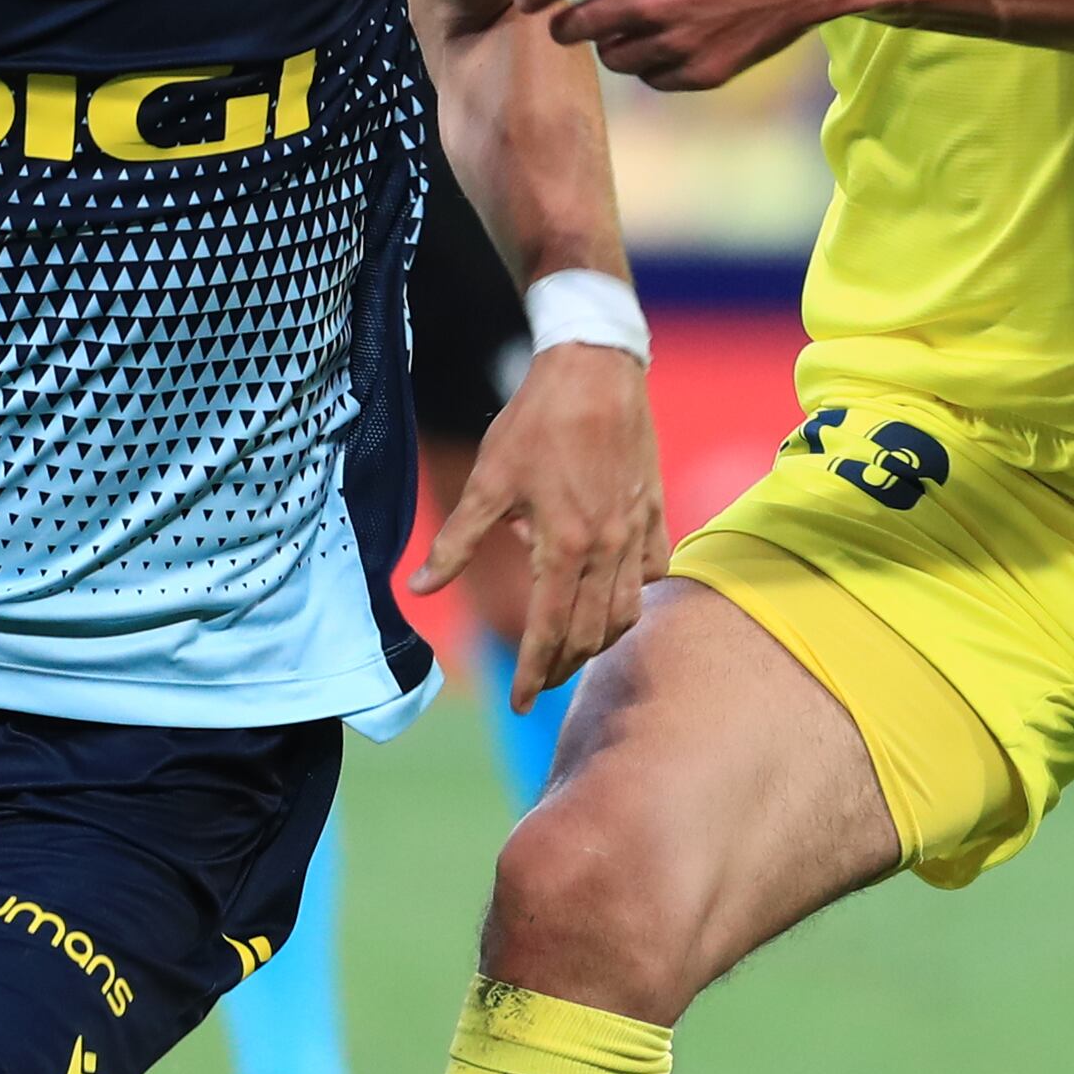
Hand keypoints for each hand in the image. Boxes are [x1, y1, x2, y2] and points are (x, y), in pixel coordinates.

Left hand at [416, 341, 660, 707]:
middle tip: (537, 684)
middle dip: (562, 666)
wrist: (594, 370)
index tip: (518, 703)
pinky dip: (634, 597)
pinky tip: (614, 600)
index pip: (550, 631)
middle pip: (592, 633)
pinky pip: (653, 572)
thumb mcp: (486, 483)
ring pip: (627, 611)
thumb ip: (456, 543)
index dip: (532, 672)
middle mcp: (608, 548)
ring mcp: (637, 531)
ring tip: (572, 652)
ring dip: (599, 641)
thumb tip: (420, 588)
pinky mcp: (654, 511)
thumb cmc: (534, 422)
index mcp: (564, 546)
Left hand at [520, 0, 878, 91]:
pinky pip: (652, 77)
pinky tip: (664, 39)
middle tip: (572, 17)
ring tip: (625, 25)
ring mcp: (674, 40)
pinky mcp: (700, 71)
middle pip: (575, 29)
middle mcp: (647, 1)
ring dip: (612, 42)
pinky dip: (652, 63)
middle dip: (568, 23)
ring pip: (613, 57)